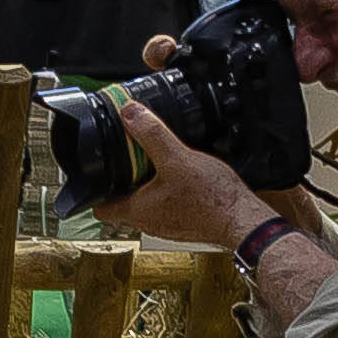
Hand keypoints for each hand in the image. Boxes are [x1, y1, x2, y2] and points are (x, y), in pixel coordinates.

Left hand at [97, 110, 259, 251]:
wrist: (243, 219)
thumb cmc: (212, 200)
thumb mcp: (177, 158)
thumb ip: (152, 135)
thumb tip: (130, 113)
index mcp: (137, 211)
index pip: (100, 208)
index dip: (95, 189)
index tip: (97, 170)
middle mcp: (149, 222)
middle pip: (122, 201)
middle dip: (123, 178)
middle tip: (128, 155)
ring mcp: (167, 223)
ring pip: (146, 201)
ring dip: (146, 182)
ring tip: (156, 160)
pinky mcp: (185, 221)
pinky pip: (167, 203)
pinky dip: (167, 188)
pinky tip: (181, 172)